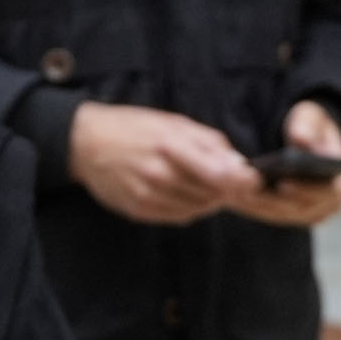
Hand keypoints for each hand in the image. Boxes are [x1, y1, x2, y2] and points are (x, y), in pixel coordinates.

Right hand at [68, 102, 260, 225]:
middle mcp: (159, 174)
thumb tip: (240, 165)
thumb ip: (209, 143)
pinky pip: (180, 217)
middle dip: (228, 190)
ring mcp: (148, 196)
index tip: (253, 179)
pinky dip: (191, 208)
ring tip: (206, 183)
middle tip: (230, 180)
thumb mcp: (173, 122)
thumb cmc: (134, 127)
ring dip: (210, 200)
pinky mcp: (140, 211)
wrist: (87, 144)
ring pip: (198, 209)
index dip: (243, 182)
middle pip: (212, 195)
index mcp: (170, 146)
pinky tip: (185, 192)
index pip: (219, 175)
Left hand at [226, 100, 340, 229]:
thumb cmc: (310, 128)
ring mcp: (312, 213)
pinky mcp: (291, 216)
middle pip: (302, 208)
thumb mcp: (311, 118)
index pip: (330, 191)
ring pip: (283, 215)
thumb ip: (307, 125)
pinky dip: (253, 207)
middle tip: (249, 191)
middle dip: (274, 200)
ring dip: (259, 205)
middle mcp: (331, 202)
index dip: (307, 189)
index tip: (283, 183)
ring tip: (236, 193)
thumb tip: (301, 139)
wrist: (306, 143)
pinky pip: (271, 215)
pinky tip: (234, 197)